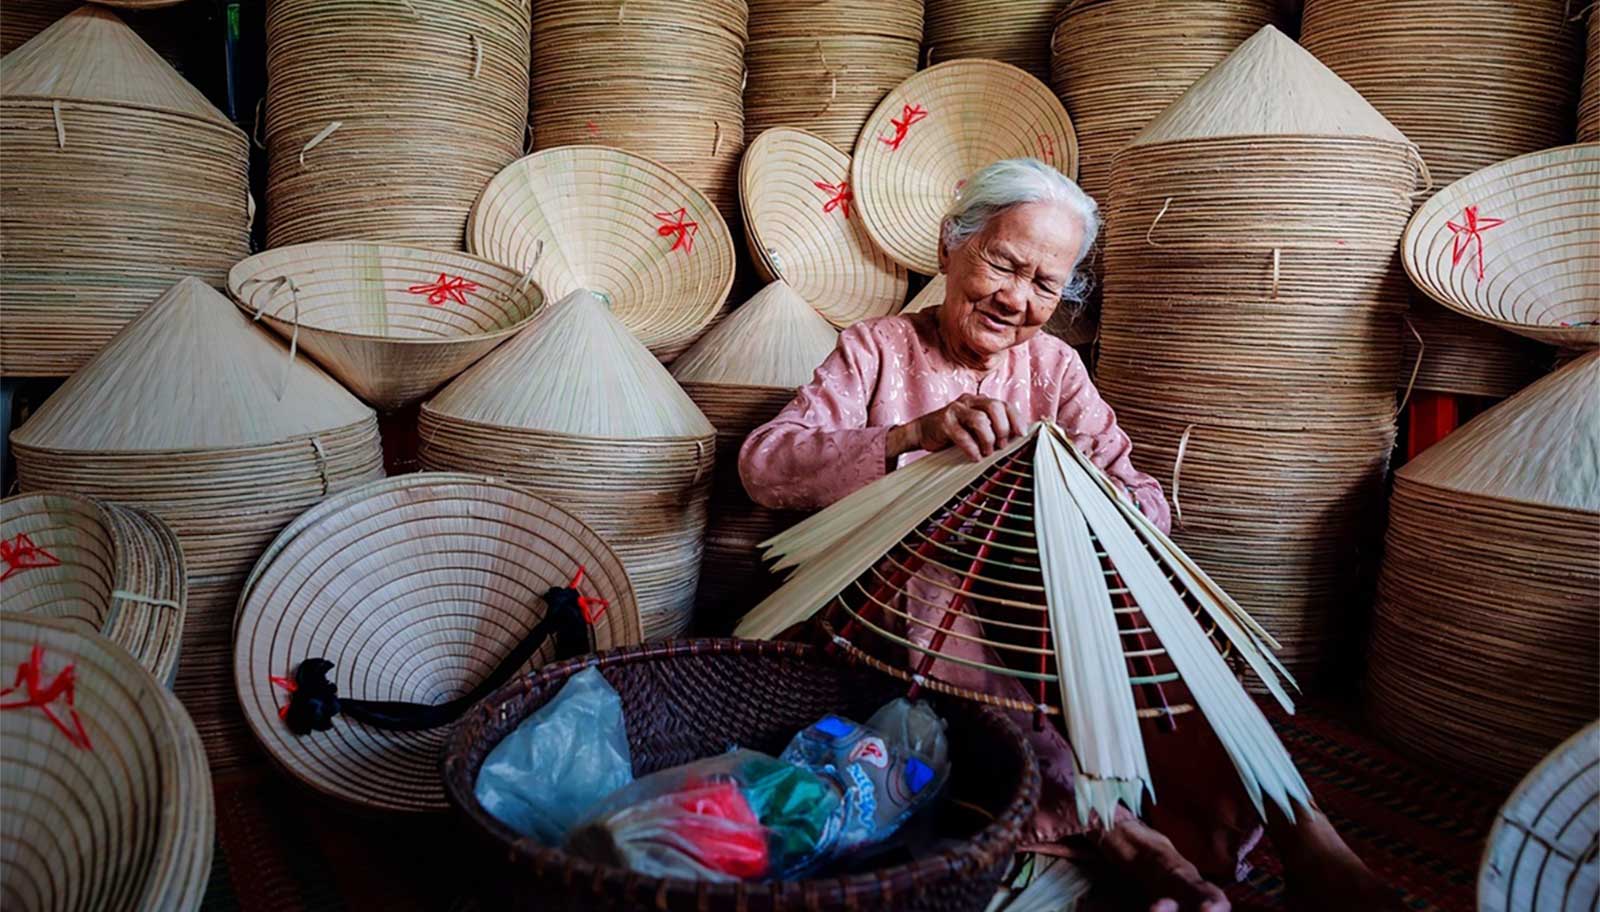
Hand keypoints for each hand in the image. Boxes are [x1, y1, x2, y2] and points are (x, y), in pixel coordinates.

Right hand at [888, 394, 1027, 461]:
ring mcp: (955, 410)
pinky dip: (972, 448)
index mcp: (980, 401)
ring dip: (988, 439)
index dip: (1015, 419)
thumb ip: (992, 428)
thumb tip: (1016, 440)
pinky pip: (963, 435)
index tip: (1022, 435)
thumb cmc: (953, 432)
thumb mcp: (975, 427)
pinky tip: (975, 457)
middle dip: (1002, 429)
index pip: (1004, 404)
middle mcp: (969, 401)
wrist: (921, 432)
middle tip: (1002, 446)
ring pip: (980, 420)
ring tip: (987, 452)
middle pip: (995, 407)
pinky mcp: (944, 422)